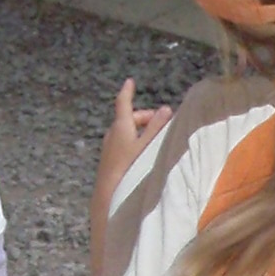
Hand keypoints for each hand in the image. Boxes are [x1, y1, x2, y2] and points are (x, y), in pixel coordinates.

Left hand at [94, 79, 172, 207]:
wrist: (108, 194)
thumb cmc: (129, 167)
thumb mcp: (146, 146)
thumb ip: (156, 127)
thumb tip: (166, 109)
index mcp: (121, 126)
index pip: (123, 102)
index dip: (127, 91)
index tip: (130, 82)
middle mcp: (112, 133)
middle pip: (128, 117)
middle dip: (145, 117)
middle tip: (162, 123)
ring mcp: (109, 146)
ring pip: (126, 130)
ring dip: (140, 130)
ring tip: (155, 139)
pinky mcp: (109, 158)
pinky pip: (123, 142)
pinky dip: (134, 140)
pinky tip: (144, 153)